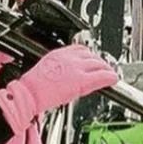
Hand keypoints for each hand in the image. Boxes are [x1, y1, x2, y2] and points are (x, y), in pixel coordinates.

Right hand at [0, 44, 116, 132]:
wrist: (28, 94)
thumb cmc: (32, 87)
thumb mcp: (45, 70)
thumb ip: (59, 68)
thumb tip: (66, 75)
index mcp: (58, 53)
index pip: (80, 49)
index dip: (89, 55)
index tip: (93, 60)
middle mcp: (69, 58)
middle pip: (92, 55)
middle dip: (100, 62)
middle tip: (105, 68)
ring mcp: (76, 68)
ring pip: (99, 64)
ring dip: (106, 69)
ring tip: (110, 74)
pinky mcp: (81, 81)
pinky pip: (101, 76)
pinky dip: (109, 77)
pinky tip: (113, 79)